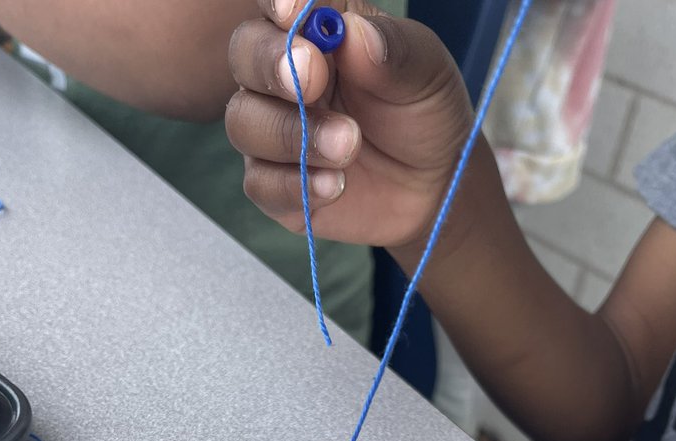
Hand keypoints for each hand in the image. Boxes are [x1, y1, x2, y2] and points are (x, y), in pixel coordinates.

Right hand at [225, 0, 471, 248]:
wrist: (431, 187)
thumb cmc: (422, 115)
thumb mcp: (425, 73)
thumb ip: (392, 50)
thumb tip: (353, 34)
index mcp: (315, 30)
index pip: (277, 5)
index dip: (277, 4)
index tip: (291, 11)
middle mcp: (281, 74)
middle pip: (243, 54)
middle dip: (271, 64)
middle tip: (313, 77)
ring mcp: (272, 130)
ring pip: (244, 122)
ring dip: (292, 133)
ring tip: (350, 143)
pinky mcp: (274, 185)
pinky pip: (260, 183)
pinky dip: (295, 185)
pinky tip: (335, 185)